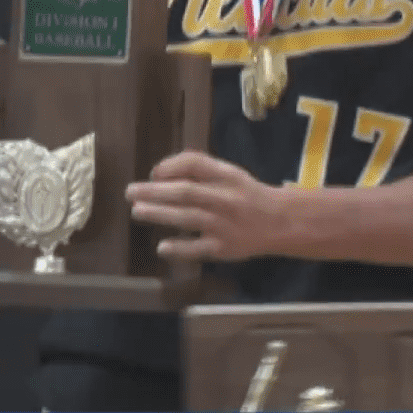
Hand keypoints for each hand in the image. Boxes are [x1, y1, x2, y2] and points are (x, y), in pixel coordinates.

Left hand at [125, 150, 289, 261]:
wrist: (281, 222)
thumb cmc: (246, 195)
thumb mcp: (229, 174)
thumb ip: (198, 169)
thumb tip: (158, 173)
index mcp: (227, 176)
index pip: (196, 163)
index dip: (171, 166)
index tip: (152, 173)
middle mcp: (226, 198)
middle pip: (186, 192)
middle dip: (155, 192)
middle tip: (131, 193)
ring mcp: (225, 225)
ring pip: (189, 218)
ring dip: (160, 214)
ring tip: (137, 212)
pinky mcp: (225, 248)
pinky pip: (199, 249)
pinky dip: (180, 248)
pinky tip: (162, 247)